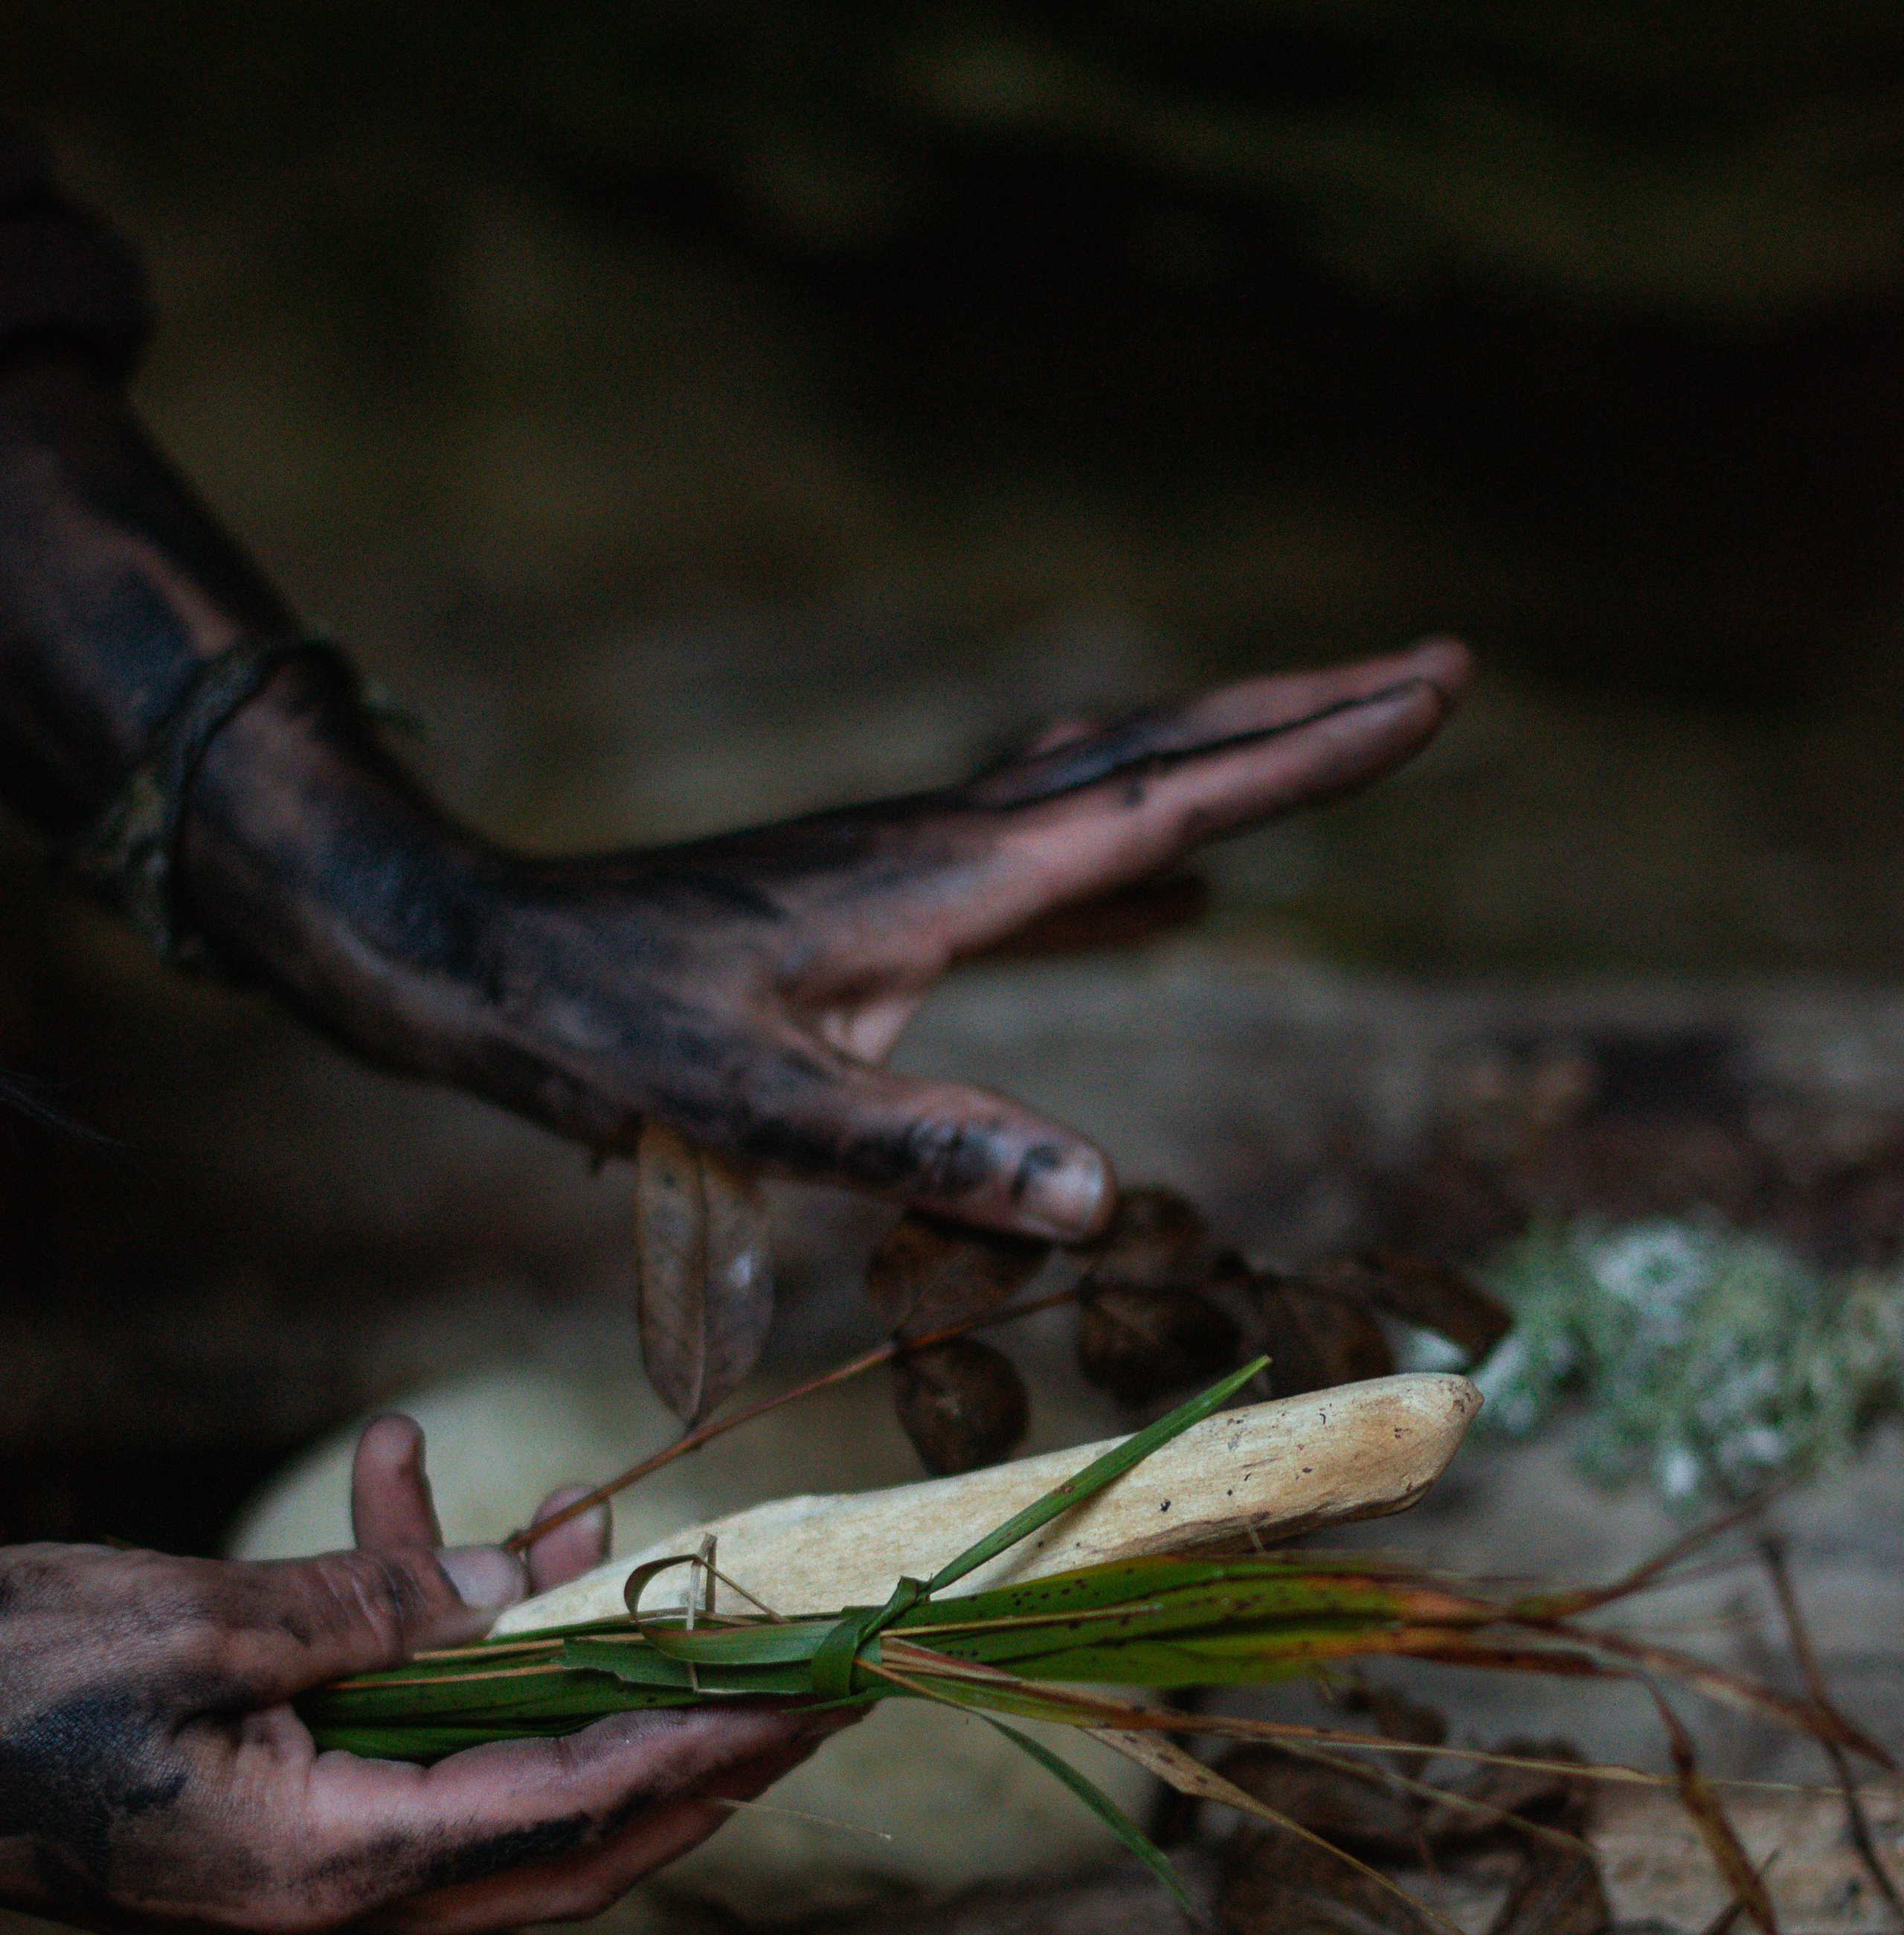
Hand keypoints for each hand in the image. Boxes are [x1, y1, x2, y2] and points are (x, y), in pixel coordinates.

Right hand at [0, 1417, 846, 1934]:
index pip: (569, 1814)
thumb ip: (371, 1609)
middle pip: (571, 1839)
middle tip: (802, 1676)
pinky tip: (401, 1493)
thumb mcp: (194, 1627)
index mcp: (324, 1876)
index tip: (810, 1696)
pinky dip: (421, 1642)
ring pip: (489, 1777)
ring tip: (577, 1512)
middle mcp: (331, 1906)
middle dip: (692, 1751)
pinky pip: (394, 1747)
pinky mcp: (267, 1831)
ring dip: (543, 1653)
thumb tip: (526, 1580)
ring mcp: (300, 1883)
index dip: (701, 1749)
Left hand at [217, 638, 1469, 1241]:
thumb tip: (1096, 1201)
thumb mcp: (758, 1112)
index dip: (1308, 754)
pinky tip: (1179, 888)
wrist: (482, 960)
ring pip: (1108, 784)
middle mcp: (947, 842)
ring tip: (1331, 747)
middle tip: (1433, 673)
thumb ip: (922, 1147)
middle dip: (1303, 718)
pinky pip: (1047, 856)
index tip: (1431, 689)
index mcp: (946, 879)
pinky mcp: (883, 894)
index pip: (1168, 801)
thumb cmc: (605, 1035)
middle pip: (1160, 754)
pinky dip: (1135, 854)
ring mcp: (915, 858)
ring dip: (1226, 763)